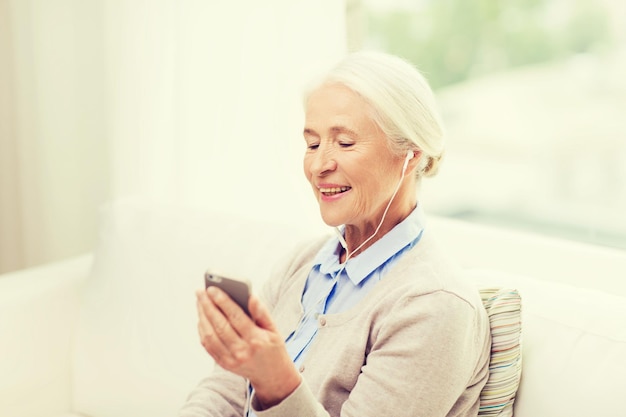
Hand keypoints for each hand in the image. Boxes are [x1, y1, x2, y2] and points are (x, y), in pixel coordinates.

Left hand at [196, 287, 301, 407]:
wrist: (272, 375)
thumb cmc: (272, 347)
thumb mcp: (274, 329)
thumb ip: (262, 312)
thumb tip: (251, 296)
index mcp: (256, 340)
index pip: (236, 317)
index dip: (223, 302)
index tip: (212, 289)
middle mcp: (242, 351)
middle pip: (220, 325)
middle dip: (208, 306)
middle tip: (201, 291)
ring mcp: (231, 359)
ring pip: (210, 335)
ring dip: (202, 316)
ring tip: (200, 301)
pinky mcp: (223, 364)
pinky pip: (208, 345)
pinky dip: (202, 329)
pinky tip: (202, 317)